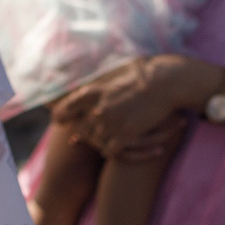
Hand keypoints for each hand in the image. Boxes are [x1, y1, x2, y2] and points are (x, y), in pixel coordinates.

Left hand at [59, 54, 219, 155]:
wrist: (166, 82)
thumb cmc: (145, 72)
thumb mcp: (116, 72)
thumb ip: (101, 79)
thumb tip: (92, 73)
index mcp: (93, 91)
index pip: (66, 107)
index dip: (60, 115)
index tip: (59, 120)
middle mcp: (98, 108)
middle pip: (81, 128)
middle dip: (81, 133)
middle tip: (76, 139)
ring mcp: (112, 123)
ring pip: (96, 141)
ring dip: (99, 143)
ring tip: (99, 145)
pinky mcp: (126, 134)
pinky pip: (111, 151)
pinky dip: (112, 152)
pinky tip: (115, 150)